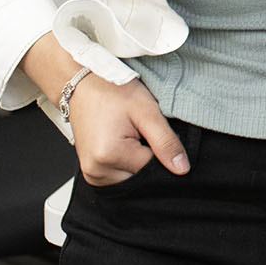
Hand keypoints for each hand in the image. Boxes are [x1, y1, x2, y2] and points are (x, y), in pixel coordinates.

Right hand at [68, 73, 189, 186]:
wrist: (84, 86)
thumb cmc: (113, 92)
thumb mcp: (147, 112)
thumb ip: (166, 142)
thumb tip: (182, 169)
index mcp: (108, 155)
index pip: (153, 169)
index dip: (161, 150)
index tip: (151, 130)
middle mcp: (96, 170)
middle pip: (140, 177)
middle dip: (149, 156)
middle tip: (140, 130)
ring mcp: (90, 174)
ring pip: (131, 178)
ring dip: (138, 161)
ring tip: (130, 134)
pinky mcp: (90, 172)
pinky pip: (119, 176)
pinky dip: (127, 162)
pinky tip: (124, 142)